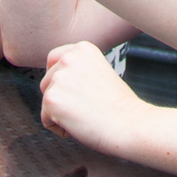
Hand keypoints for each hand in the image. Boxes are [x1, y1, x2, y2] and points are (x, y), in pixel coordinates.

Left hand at [36, 41, 149, 159]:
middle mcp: (68, 58)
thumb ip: (78, 70)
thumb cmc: (119, 106)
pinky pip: (46, 120)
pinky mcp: (51, 99)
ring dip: (61, 113)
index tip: (85, 92)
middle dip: (62, 98)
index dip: (65, 82)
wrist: (129, 124)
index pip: (54, 61)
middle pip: (46, 83)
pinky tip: (81, 124)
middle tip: (89, 105)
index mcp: (82, 48)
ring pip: (47, 102)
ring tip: (86, 114)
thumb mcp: (99, 73)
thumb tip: (57, 80)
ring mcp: (58, 78)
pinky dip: (60, 128)